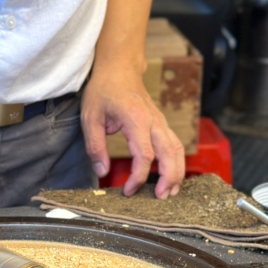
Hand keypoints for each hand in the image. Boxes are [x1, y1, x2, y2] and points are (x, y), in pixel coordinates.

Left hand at [81, 69, 184, 197]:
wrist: (119, 69)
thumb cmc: (103, 91)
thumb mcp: (90, 118)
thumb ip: (95, 147)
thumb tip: (102, 172)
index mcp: (135, 119)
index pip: (144, 155)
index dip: (138, 177)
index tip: (128, 190)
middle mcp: (153, 120)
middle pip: (169, 153)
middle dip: (168, 178)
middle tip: (161, 198)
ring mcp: (160, 121)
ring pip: (177, 149)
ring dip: (177, 172)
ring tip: (171, 193)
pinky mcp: (162, 124)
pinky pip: (175, 144)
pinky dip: (176, 162)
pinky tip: (171, 177)